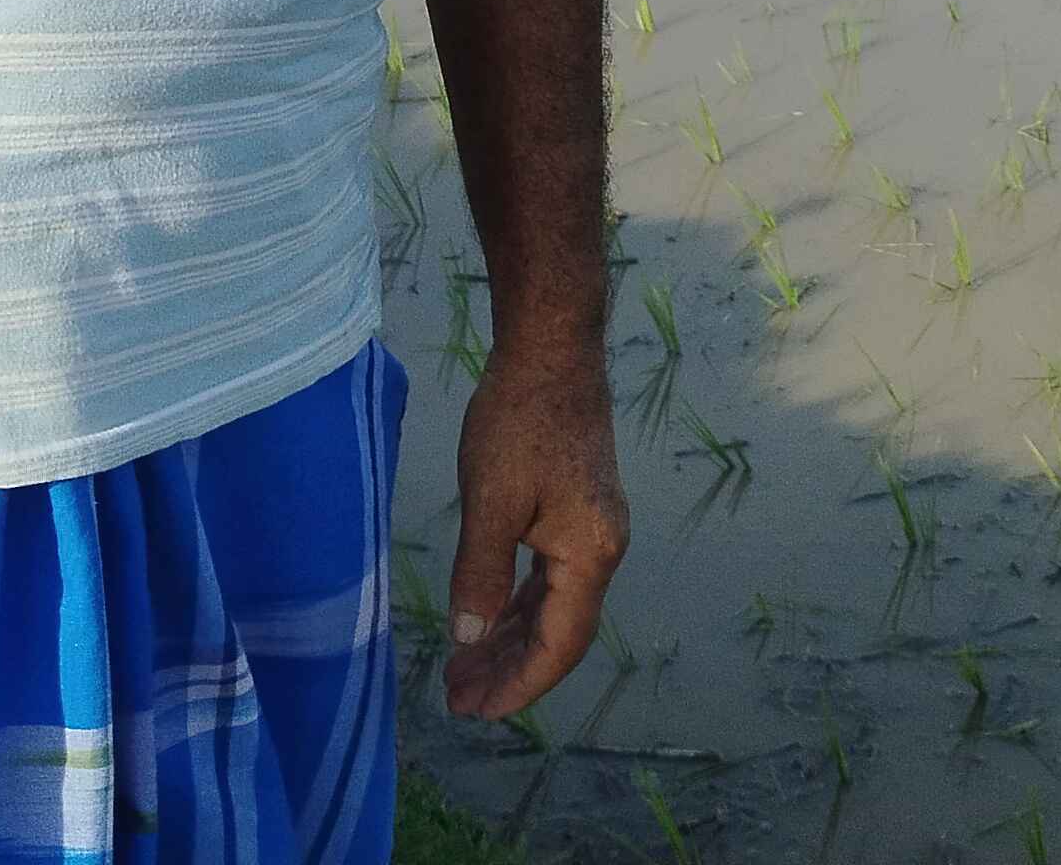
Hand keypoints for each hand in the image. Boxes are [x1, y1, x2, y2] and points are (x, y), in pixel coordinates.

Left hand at [441, 348, 628, 720]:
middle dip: (510, 669)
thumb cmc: (519, 422)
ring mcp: (593, 529)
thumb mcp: (490, 503)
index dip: (518, 684)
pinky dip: (520, 604)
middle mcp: (602, 549)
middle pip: (561, 633)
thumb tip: (469, 640)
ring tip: (466, 667)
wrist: (551, 351)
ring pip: (555, 606)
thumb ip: (481, 577)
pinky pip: (551, 577)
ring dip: (513, 639)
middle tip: (457, 696)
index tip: (475, 710)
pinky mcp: (578, 509)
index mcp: (590, 555)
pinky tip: (492, 617)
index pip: (560, 645)